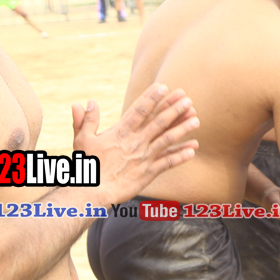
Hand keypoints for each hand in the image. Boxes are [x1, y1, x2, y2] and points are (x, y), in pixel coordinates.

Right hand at [71, 84, 198, 206]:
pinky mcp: (149, 173)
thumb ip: (87, 120)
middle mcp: (135, 142)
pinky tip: (193, 149)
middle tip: (188, 99)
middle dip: (174, 109)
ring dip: (183, 129)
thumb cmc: (87, 166)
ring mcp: (144, 157)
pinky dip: (181, 156)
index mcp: (120, 132)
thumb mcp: (82, 140)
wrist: (91, 193)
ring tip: (196, 119)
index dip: (152, 98)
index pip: (139, 110)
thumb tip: (88, 102)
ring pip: (167, 139)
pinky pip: (168, 163)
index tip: (164, 86)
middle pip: (158, 122)